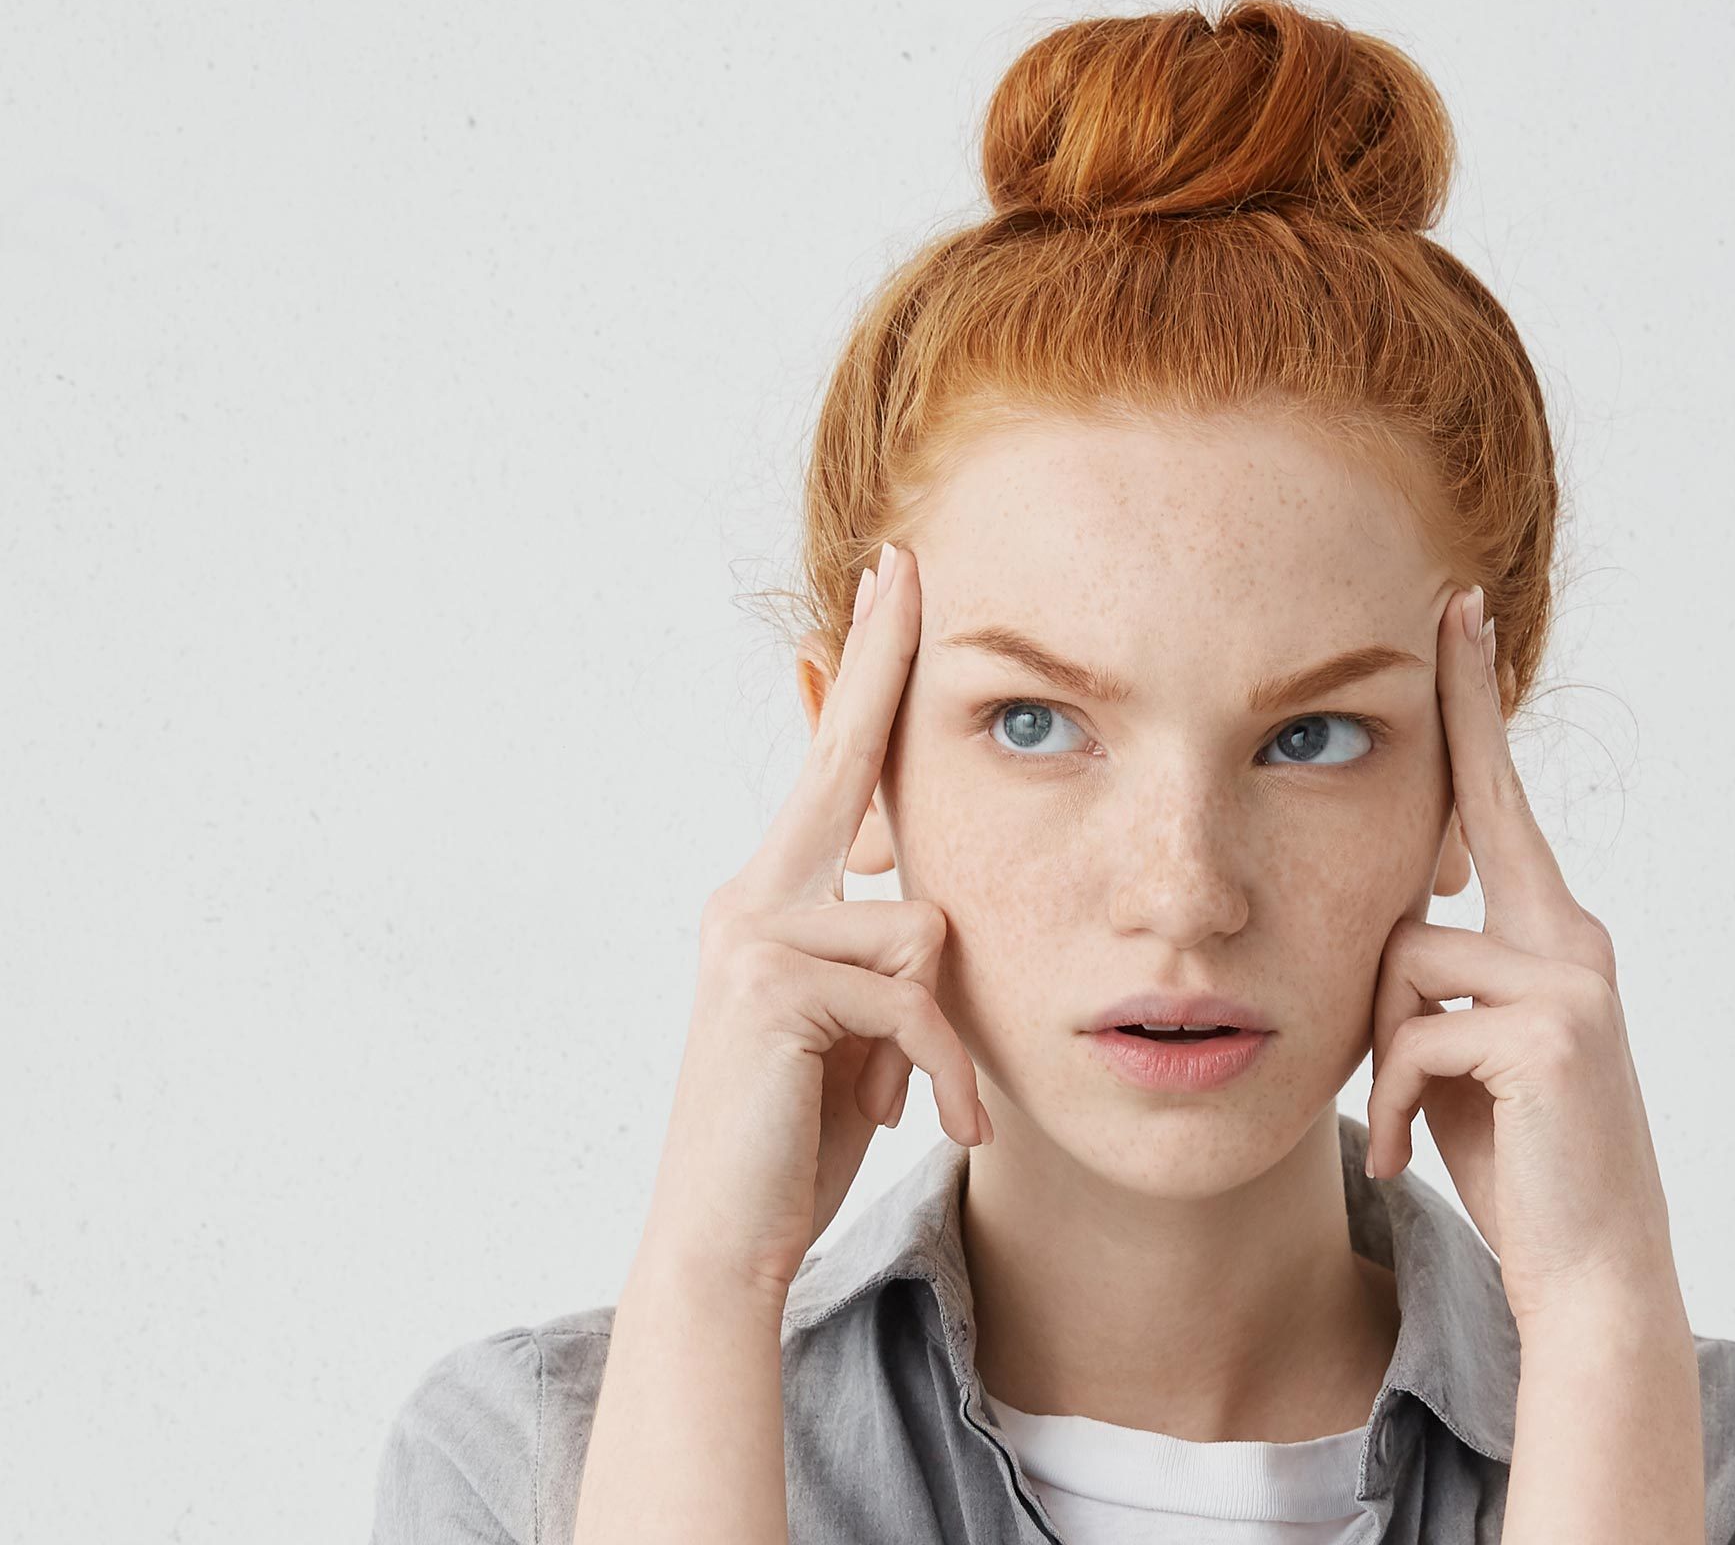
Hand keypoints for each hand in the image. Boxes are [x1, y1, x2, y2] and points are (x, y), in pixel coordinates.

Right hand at [639, 540, 990, 1299]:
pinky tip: (916, 1122)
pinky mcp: (768, 980)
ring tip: (916, 1100)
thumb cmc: (802, 1134)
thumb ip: (880, 952)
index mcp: (775, 899)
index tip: (891, 582)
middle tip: (910, 562)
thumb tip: (918, 894)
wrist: (729, 1237)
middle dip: (879, 662)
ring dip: (940, 1034)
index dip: (862, 673)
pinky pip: (914, 995)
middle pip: (843, 763)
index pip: (830, 768)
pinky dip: (937, 1069)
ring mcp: (750, 931)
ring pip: (923, 928)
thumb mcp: (858, 1027)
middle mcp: (750, 895)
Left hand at [1364, 584, 1677, 1324]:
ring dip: (1384, 1052)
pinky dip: (1394, 1105)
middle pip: (1459, 833)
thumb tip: (1391, 920)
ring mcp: (1569, 979)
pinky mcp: (1549, 1032)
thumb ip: (1439, 975)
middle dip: (1449, 745)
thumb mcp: (1465, 1050)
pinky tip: (1412, 1158)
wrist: (1589, 1271)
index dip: (1475, 706)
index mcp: (1553, 935)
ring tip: (1410, 1123)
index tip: (1457, 614)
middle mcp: (1571, 938)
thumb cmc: (1516, 1159)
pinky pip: (1413, 1034)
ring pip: (1403, 959)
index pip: (1500, 800)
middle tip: (1450, 615)